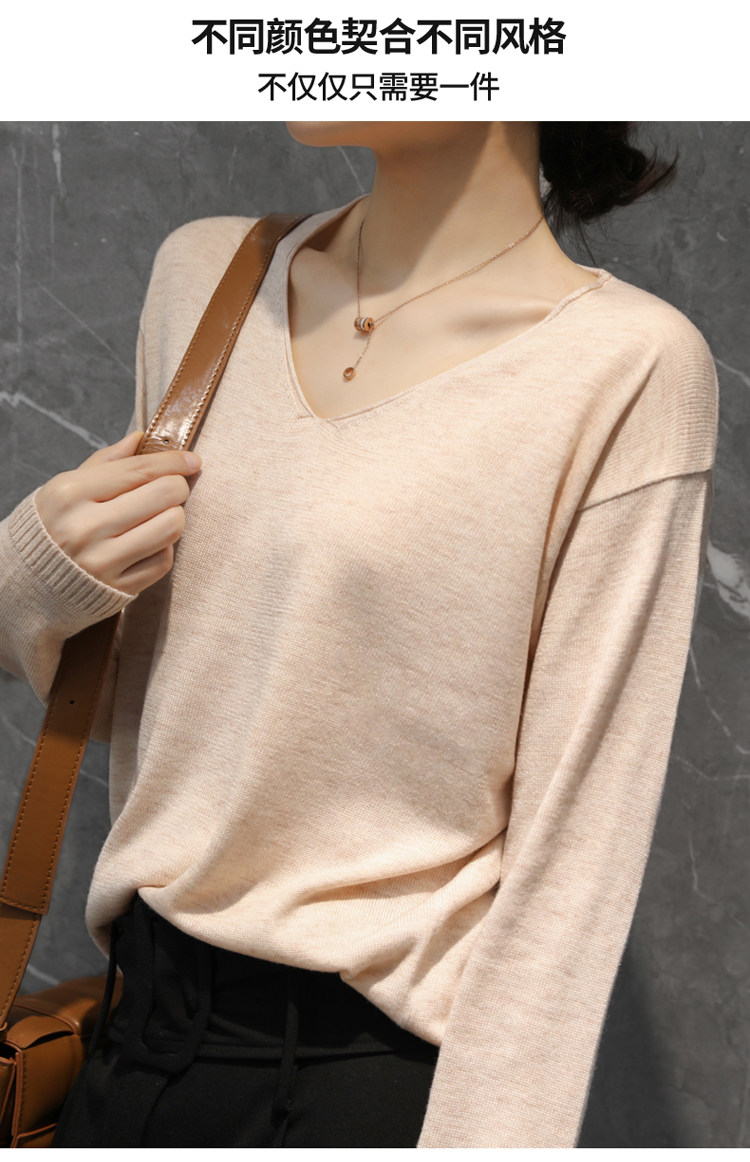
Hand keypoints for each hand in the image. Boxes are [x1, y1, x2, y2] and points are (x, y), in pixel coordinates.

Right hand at [35, 430, 202, 595]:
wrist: (30, 581)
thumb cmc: (55, 525)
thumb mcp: (68, 486)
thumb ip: (107, 462)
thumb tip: (141, 438)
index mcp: (70, 493)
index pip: (139, 469)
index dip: (174, 461)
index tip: (192, 460)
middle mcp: (85, 527)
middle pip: (164, 494)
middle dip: (177, 487)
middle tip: (172, 489)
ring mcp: (102, 561)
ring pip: (171, 527)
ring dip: (175, 517)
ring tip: (160, 515)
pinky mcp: (119, 588)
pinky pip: (164, 560)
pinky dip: (164, 547)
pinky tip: (147, 542)